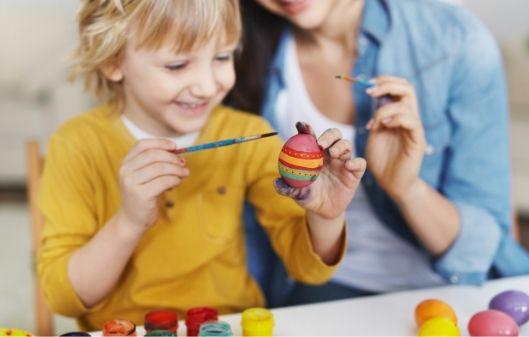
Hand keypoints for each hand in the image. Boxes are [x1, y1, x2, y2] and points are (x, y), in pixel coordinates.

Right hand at [117, 139, 189, 233]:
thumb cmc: (144, 195)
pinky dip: (175, 180)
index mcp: (126, 163)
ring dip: (176, 169)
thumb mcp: (147, 176)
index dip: (160, 143)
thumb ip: (158, 164)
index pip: (142, 145)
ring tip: (184, 174)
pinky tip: (177, 183)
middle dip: (172, 158)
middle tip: (183, 164)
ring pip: (160, 168)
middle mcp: (126, 171)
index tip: (175, 147)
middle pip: (153, 155)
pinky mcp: (141, 195)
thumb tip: (179, 154)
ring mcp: (132, 183)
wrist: (133, 219)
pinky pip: (164, 181)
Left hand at [275, 122, 365, 218]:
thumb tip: (276, 183)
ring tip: (333, 153)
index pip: (311, 136)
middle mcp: (330, 154)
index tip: (300, 125)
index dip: (306, 129)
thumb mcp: (296, 193)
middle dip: (328, 135)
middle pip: (333, 135)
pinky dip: (356, 162)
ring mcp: (343, 162)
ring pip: (346, 145)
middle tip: (320, 144)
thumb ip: (287, 188)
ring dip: (340, 146)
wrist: (323, 211)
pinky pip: (359, 163)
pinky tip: (348, 165)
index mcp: (314, 154)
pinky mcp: (355, 172)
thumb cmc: (307, 197)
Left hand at [365, 76, 425, 200]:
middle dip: (388, 85)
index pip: (400, 87)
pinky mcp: (417, 140)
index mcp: (399, 114)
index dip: (386, 80)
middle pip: (408, 88)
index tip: (368, 84)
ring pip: (407, 104)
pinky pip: (412, 121)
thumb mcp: (374, 133)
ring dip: (386, 107)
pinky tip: (383, 126)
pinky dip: (396, 118)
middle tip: (370, 92)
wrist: (391, 183)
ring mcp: (414, 128)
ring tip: (373, 123)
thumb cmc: (382, 160)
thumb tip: (374, 97)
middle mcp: (409, 118)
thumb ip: (376, 116)